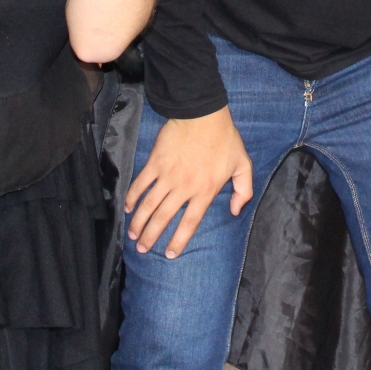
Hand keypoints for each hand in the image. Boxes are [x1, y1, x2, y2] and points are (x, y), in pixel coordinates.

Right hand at [125, 106, 253, 257]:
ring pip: (148, 205)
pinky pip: (140, 184)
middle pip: (163, 218)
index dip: (178, 241)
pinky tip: (127, 207)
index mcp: (205, 191)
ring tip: (132, 235)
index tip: (169, 254)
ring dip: (138, 222)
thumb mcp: (242, 164)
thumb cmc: (224, 139)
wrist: (203, 115)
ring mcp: (167, 176)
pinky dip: (132, 197)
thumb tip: (235, 211)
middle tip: (142, 249)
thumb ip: (243, 190)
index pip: (189, 223)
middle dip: (151, 237)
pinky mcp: (155, 163)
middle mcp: (184, 188)